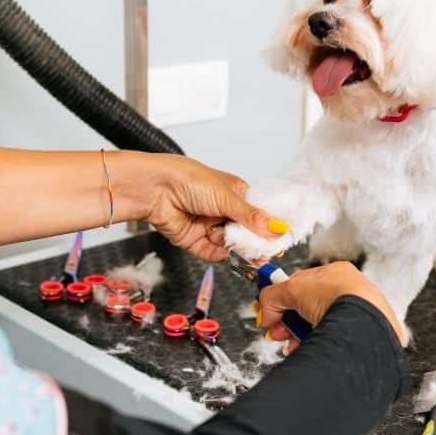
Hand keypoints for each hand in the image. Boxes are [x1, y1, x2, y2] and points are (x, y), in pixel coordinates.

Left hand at [139, 154, 290, 261]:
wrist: (154, 188)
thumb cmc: (188, 179)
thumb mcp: (227, 197)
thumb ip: (252, 217)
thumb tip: (278, 227)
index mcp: (235, 194)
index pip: (259, 214)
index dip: (269, 227)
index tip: (281, 238)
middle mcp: (223, 211)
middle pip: (246, 233)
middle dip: (254, 243)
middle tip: (265, 252)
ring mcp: (209, 226)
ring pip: (230, 245)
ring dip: (237, 250)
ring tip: (246, 253)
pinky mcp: (195, 240)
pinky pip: (212, 253)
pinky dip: (220, 255)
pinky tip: (227, 254)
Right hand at [258, 261, 405, 352]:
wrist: (366, 324)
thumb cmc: (340, 299)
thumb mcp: (293, 289)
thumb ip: (272, 296)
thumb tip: (264, 309)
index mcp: (336, 273)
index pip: (300, 284)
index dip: (281, 299)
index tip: (269, 310)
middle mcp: (348, 292)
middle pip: (308, 307)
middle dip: (287, 321)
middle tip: (276, 331)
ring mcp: (356, 315)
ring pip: (319, 325)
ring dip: (298, 334)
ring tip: (289, 343)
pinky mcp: (360, 336)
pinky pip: (331, 339)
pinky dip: (315, 344)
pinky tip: (305, 349)